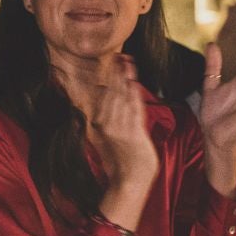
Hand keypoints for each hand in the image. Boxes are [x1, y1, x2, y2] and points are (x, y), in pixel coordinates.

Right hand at [88, 55, 158, 227]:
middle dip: (116, 73)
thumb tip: (110, 99)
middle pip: (111, 92)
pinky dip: (132, 94)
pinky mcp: (131, 133)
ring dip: (124, 79)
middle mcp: (107, 124)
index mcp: (101, 123)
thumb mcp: (112, 135)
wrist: (130, 179)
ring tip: (127, 62)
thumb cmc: (123, 159)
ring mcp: (118, 128)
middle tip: (120, 55)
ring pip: (121, 98)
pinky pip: (132, 109)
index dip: (110, 77)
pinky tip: (134, 81)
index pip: (105, 94)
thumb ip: (111, 117)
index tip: (114, 61)